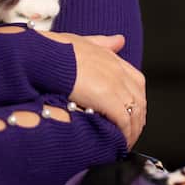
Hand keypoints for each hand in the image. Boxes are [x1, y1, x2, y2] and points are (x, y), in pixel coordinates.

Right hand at [39, 31, 145, 148]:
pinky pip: (124, 122)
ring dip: (132, 131)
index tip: (131, 113)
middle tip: (129, 133)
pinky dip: (125, 135)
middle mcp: (119, 72)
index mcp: (113, 59)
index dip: (135, 100)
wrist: (45, 56)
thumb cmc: (56, 50)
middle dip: (136, 119)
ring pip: (135, 113)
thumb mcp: (83, 41)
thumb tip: (119, 40)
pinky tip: (119, 144)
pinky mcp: (109, 100)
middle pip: (139, 100)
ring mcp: (116, 86)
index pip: (136, 82)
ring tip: (124, 143)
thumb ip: (103, 43)